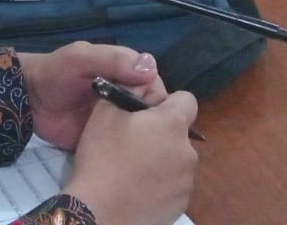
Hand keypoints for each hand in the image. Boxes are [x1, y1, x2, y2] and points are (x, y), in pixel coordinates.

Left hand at [18, 42, 163, 150]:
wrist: (27, 100)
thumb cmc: (55, 73)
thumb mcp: (81, 58)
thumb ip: (112, 60)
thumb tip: (151, 69)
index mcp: (125, 72)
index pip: (154, 86)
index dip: (157, 99)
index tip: (152, 115)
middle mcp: (126, 96)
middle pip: (152, 111)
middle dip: (153, 124)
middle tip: (147, 139)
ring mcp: (116, 120)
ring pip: (141, 131)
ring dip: (144, 141)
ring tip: (141, 154)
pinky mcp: (106, 140)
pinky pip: (123, 148)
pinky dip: (129, 155)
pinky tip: (132, 164)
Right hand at [62, 94, 197, 224]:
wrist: (98, 212)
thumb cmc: (102, 157)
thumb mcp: (105, 112)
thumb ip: (128, 88)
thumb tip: (143, 76)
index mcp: (173, 124)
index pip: (187, 100)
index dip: (167, 102)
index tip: (145, 114)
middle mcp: (188, 152)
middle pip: (180, 133)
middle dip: (162, 133)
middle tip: (132, 143)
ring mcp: (186, 183)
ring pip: (177, 161)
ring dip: (162, 160)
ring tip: (133, 170)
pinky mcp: (181, 207)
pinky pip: (174, 186)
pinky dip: (161, 185)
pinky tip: (137, 190)